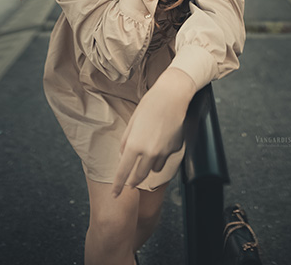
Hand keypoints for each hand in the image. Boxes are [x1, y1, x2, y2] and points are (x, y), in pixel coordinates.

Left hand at [111, 69, 195, 197]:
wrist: (173, 96)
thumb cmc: (150, 105)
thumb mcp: (132, 121)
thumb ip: (126, 141)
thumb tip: (123, 156)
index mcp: (134, 145)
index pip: (123, 172)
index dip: (118, 186)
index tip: (115, 195)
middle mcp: (149, 152)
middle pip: (139, 177)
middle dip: (133, 181)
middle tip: (130, 182)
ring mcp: (164, 152)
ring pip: (154, 169)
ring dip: (149, 166)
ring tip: (149, 150)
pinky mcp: (175, 149)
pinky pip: (166, 158)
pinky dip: (162, 154)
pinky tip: (162, 139)